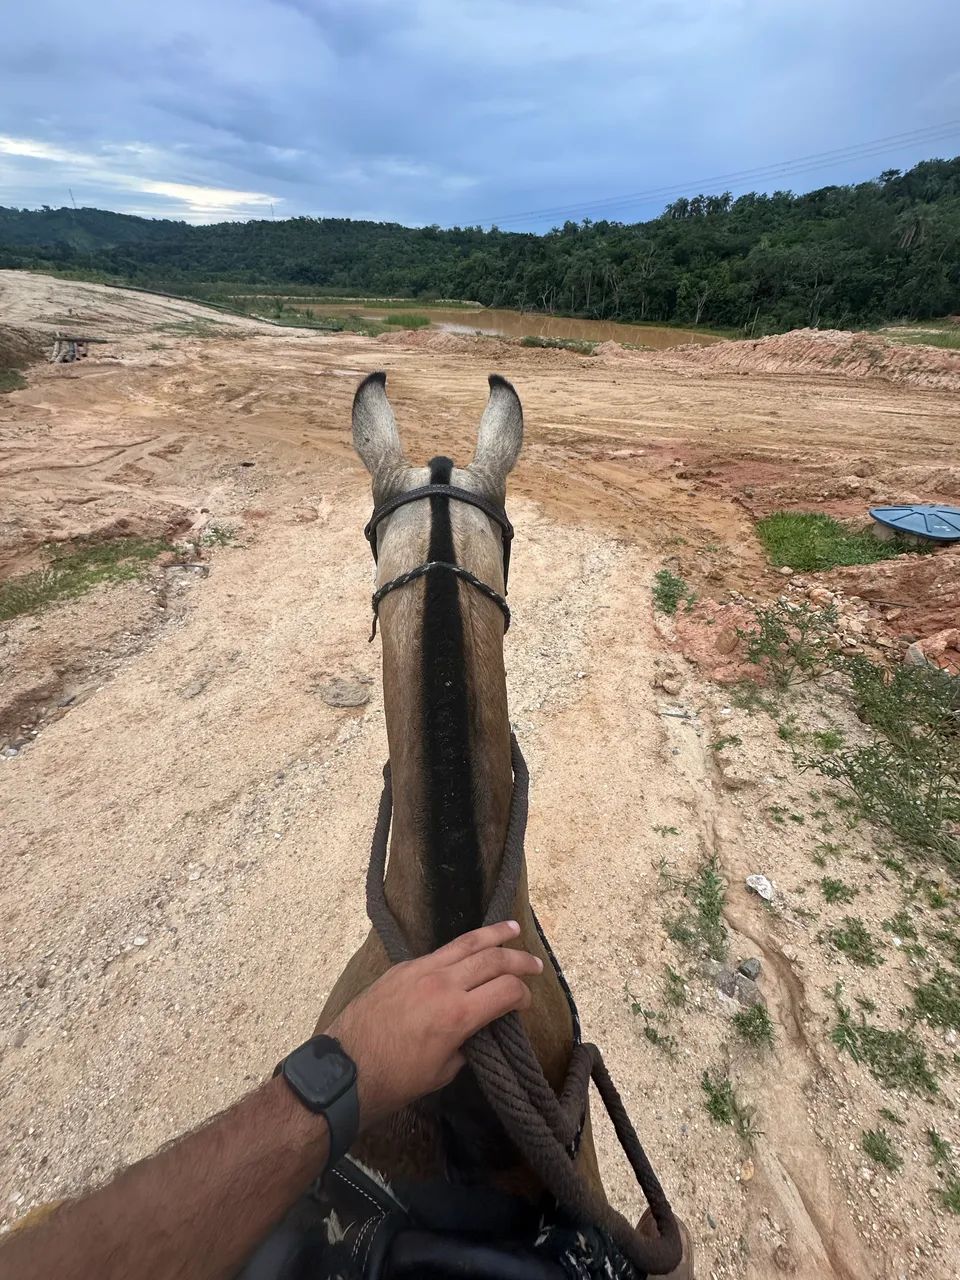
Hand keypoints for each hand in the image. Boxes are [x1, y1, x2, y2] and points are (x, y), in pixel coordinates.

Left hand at [328, 921, 540, 1129]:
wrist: (346, 1069)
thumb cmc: (395, 1080)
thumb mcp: (442, 1072)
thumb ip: (467, 1044)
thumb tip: (477, 1030)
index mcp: (457, 1014)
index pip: (506, 990)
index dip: (522, 995)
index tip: (525, 1003)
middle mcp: (443, 983)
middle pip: (491, 958)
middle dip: (518, 960)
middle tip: (535, 964)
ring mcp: (420, 970)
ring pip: (465, 943)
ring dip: (493, 935)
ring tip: (512, 928)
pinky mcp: (402, 967)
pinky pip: (439, 952)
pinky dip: (460, 949)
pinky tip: (469, 950)